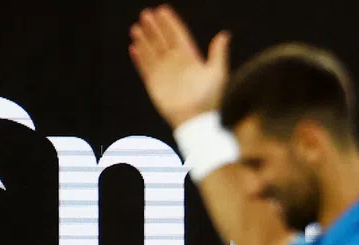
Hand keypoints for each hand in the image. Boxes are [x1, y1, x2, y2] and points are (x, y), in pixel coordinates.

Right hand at [129, 5, 230, 128]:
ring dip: (144, 39)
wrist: (197, 120)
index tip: (163, 10)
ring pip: (152, 52)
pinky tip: (134, 46)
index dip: (171, 24)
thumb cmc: (211, 98)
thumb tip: (225, 34)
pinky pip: (144, 68)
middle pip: (163, 41)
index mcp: (191, 59)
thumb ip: (218, 53)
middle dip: (155, 27)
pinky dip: (140, 58)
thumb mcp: (218, 73)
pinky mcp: (154, 84)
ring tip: (137, 27)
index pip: (179, 36)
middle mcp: (176, 64)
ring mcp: (165, 74)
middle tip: (147, 13)